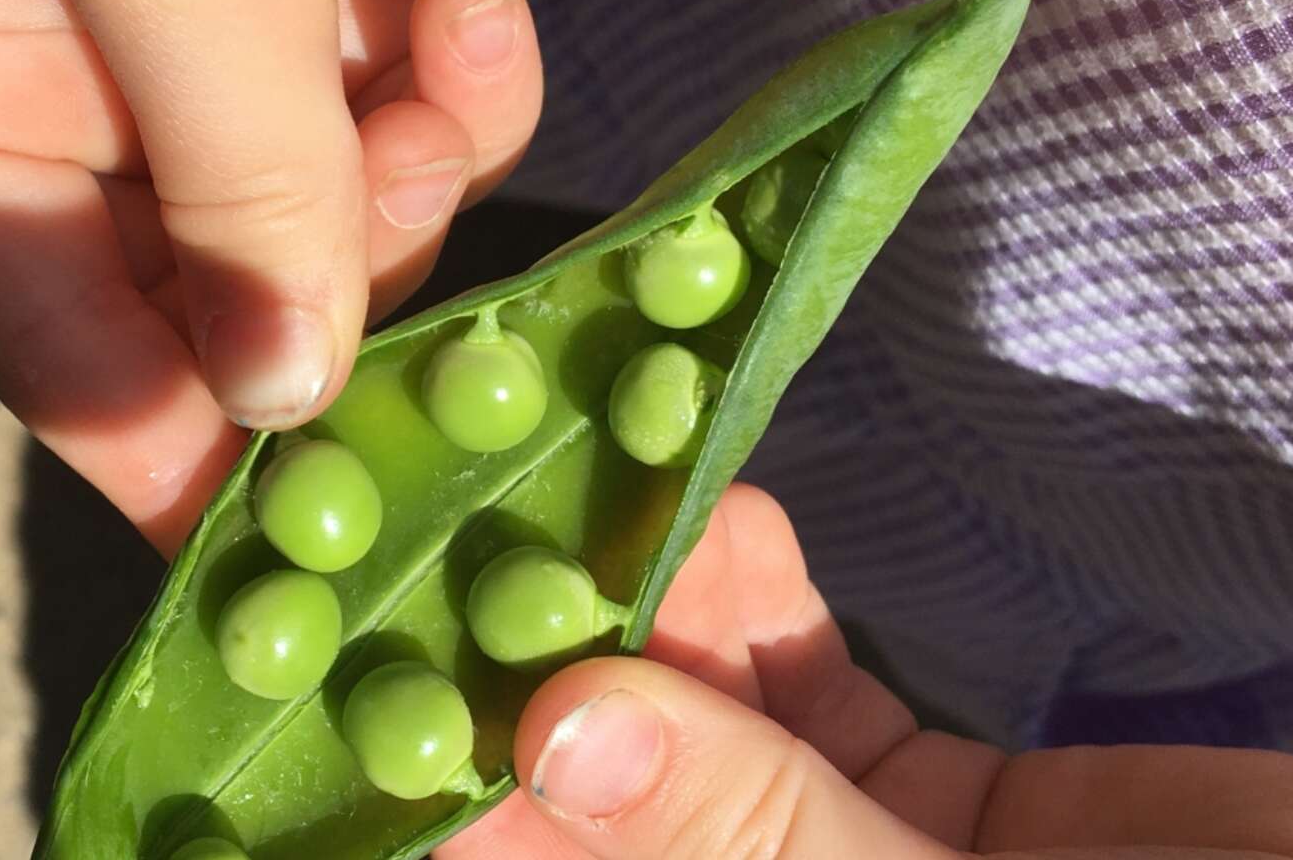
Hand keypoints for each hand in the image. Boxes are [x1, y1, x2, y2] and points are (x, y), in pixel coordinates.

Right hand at [0, 0, 585, 549]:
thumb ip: (233, 192)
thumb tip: (276, 400)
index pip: (54, 337)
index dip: (166, 449)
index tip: (286, 563)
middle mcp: (87, 84)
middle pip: (213, 302)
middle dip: (324, 294)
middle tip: (408, 242)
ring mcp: (237, 47)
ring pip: (337, 230)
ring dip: (408, 185)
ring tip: (434, 52)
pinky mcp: (363, 4)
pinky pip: (424, 132)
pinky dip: (464, 93)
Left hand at [441, 485, 1292, 858]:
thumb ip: (753, 838)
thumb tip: (558, 736)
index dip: (453, 777)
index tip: (375, 637)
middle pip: (604, 777)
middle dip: (544, 643)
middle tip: (478, 500)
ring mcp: (829, 855)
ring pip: (695, 712)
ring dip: (647, 598)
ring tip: (595, 472)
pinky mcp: (918, 796)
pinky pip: (802, 684)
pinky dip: (758, 601)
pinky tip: (722, 516)